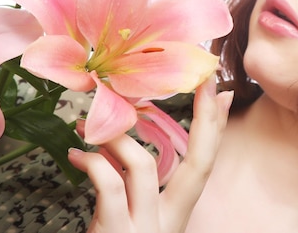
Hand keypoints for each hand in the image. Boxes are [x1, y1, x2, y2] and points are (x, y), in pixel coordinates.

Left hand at [68, 77, 232, 232]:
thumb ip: (136, 187)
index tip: (220, 93)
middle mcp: (170, 220)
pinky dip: (93, 163)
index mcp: (176, 214)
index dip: (216, 128)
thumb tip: (127, 148)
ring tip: (91, 125)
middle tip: (204, 79)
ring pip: (144, 166)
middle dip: (205, 118)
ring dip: (118, 137)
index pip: (206, 164)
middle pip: (200, 163)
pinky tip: (77, 155)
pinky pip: (110, 185)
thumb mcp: (136, 220)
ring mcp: (146, 228)